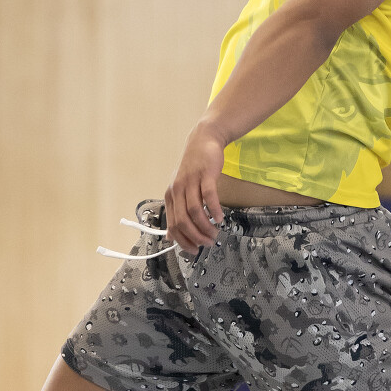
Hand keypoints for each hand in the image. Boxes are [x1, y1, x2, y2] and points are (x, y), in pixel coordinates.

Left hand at [165, 121, 226, 254]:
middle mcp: (177, 190)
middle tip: (207, 243)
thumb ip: (176, 211)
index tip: (194, 250)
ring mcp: (191, 182)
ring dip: (205, 226)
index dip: (183, 241)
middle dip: (195, 237)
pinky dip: (214, 210)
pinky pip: (208, 196)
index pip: (173, 225)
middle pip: (183, 221)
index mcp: (171, 196)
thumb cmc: (194, 168)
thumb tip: (170, 236)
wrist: (203, 141)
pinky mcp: (205, 175)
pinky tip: (219, 218)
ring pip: (195, 211)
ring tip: (215, 233)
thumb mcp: (181, 189)